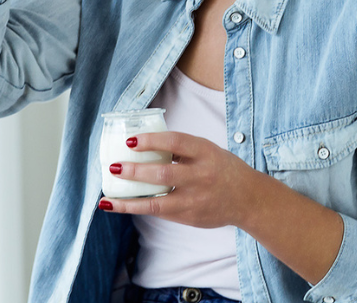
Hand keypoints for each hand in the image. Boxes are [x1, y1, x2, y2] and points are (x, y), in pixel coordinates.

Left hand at [99, 131, 261, 228]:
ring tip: (107, 198)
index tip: (130, 140)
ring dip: (129, 201)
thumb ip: (180, 148)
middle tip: (114, 167)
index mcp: (205, 152)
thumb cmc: (221, 169)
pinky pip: (160, 212)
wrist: (248, 199)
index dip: (151, 141)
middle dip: (135, 171)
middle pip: (164, 174)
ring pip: (157, 202)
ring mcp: (195, 199)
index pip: (175, 142)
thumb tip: (142, 142)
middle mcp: (201, 176)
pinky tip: (120, 206)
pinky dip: (138, 208)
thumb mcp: (207, 151)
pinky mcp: (190, 217)